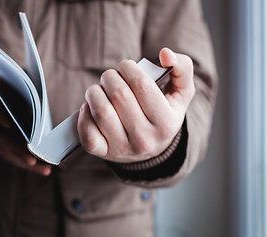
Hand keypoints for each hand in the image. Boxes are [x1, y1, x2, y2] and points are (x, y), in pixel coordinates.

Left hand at [78, 48, 194, 162]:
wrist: (150, 149)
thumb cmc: (163, 114)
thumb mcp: (181, 93)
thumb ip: (182, 68)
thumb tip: (165, 53)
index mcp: (166, 123)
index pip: (142, 85)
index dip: (129, 68)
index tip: (125, 66)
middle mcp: (145, 139)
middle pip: (119, 95)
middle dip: (110, 77)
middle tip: (110, 77)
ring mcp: (123, 148)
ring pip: (101, 111)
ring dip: (94, 92)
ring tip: (99, 89)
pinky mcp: (103, 153)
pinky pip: (87, 134)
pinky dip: (84, 115)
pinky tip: (89, 107)